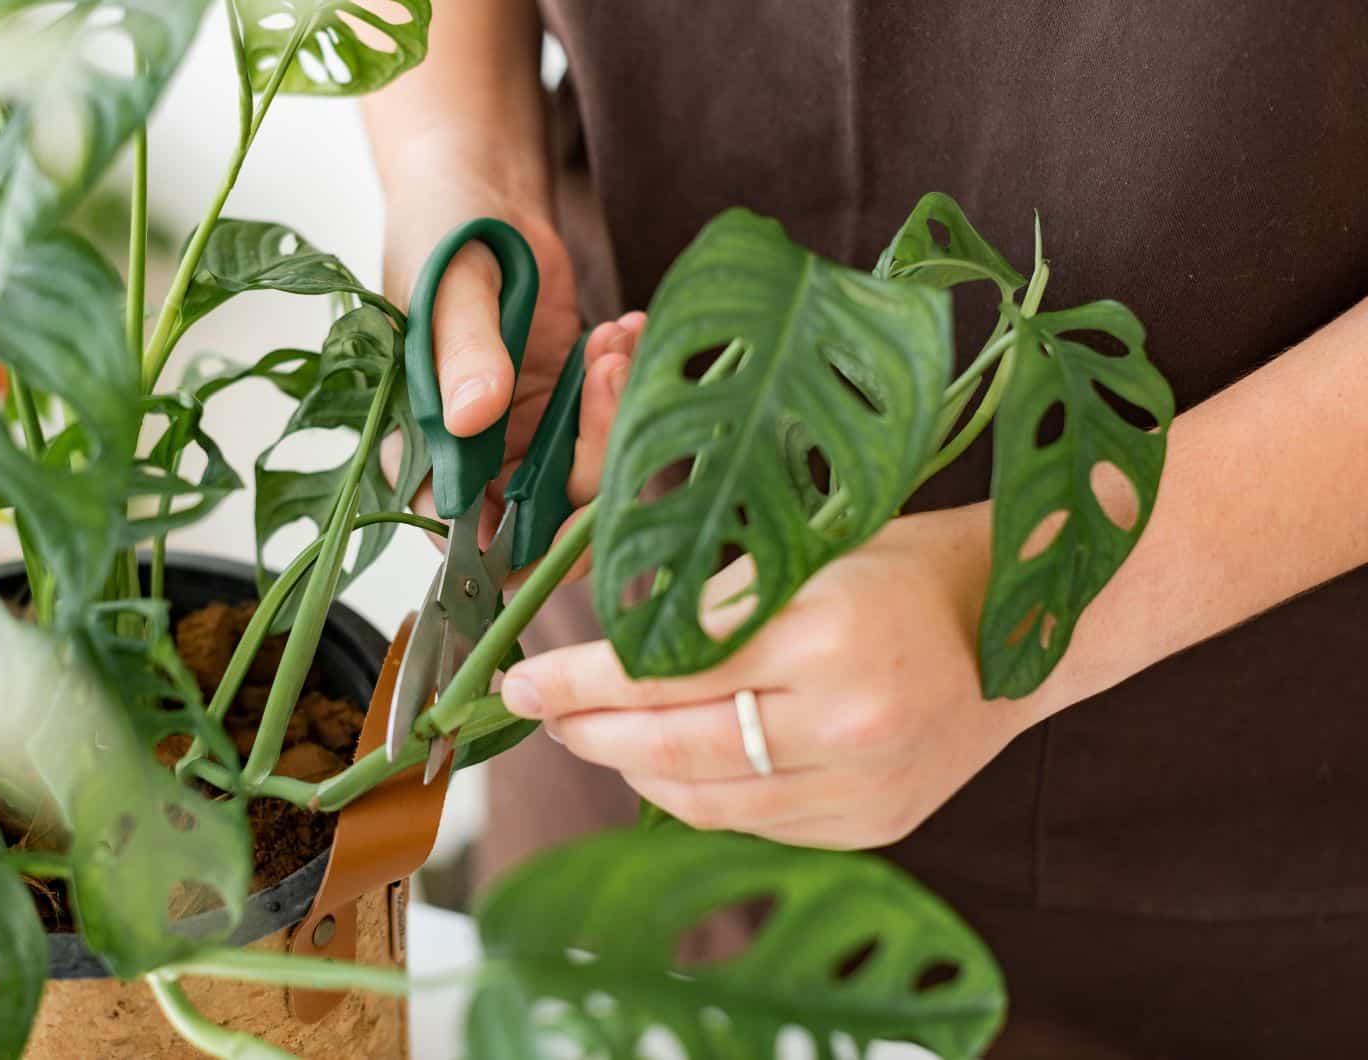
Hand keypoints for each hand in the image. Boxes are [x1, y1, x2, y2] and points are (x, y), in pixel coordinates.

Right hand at [380, 184, 641, 562]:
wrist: (481, 192)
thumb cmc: (443, 234)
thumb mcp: (448, 287)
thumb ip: (462, 352)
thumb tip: (473, 418)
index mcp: (422, 448)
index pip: (466, 537)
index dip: (522, 548)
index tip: (581, 509)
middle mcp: (474, 457)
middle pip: (545, 516)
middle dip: (591, 460)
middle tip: (607, 375)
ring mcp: (525, 436)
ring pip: (589, 474)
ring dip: (616, 412)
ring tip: (613, 337)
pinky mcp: (566, 408)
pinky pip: (610, 425)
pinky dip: (629, 382)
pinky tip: (624, 328)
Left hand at [498, 504, 1054, 848]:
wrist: (1013, 622)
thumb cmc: (897, 567)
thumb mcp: (799, 553)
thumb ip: (705, 603)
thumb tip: (601, 637)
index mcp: (821, 636)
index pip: (662, 672)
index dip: (576, 683)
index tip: (518, 682)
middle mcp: (844, 724)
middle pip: (673, 747)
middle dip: (590, 731)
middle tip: (543, 712)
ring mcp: (862, 788)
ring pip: (705, 801)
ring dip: (634, 769)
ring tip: (595, 736)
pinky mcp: (872, 826)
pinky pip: (753, 823)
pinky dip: (695, 795)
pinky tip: (667, 764)